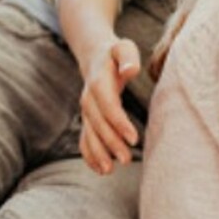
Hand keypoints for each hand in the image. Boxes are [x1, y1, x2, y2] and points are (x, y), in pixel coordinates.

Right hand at [78, 37, 141, 173]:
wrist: (94, 56)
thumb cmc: (115, 53)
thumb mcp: (123, 48)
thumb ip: (127, 57)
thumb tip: (131, 70)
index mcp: (98, 82)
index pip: (107, 105)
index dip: (118, 122)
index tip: (133, 138)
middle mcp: (88, 98)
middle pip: (98, 123)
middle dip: (110, 142)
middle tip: (126, 159)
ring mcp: (86, 110)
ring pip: (89, 134)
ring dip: (97, 153)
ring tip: (109, 170)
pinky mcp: (87, 119)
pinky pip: (84, 138)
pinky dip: (89, 154)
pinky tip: (100, 169)